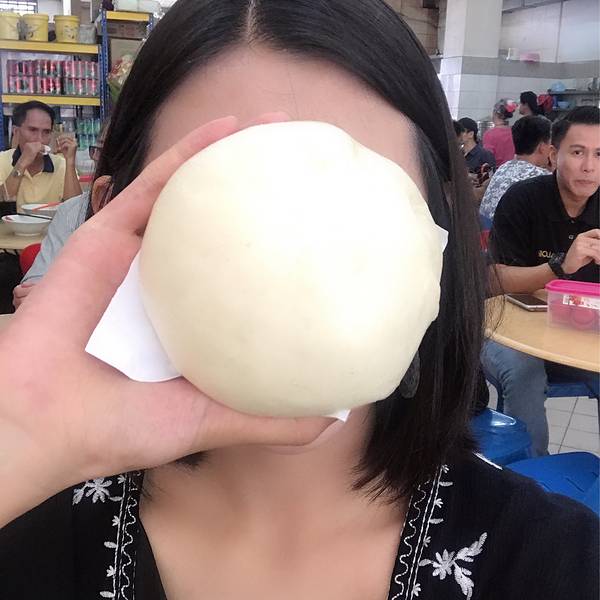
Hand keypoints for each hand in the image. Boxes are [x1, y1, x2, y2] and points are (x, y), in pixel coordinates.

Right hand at [0, 113, 333, 523]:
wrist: (46, 416)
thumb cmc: (126, 424)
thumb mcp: (212, 420)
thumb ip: (271, 420)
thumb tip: (338, 416)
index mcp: (199, 322)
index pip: (251, 278)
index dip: (287, 252)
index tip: (331, 229)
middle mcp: (176, 284)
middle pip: (228, 229)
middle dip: (265, 193)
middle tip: (310, 164)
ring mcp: (143, 256)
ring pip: (194, 197)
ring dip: (233, 158)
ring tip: (277, 128)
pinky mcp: (109, 234)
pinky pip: (154, 185)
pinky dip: (188, 154)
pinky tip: (229, 128)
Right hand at [562, 229, 599, 274]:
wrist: (567, 265)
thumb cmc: (578, 258)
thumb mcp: (588, 249)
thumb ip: (595, 245)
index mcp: (582, 236)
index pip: (596, 231)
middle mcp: (580, 238)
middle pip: (599, 241)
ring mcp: (579, 244)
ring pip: (598, 247)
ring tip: (599, 260)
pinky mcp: (579, 250)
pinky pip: (594, 253)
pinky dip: (598, 258)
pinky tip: (596, 261)